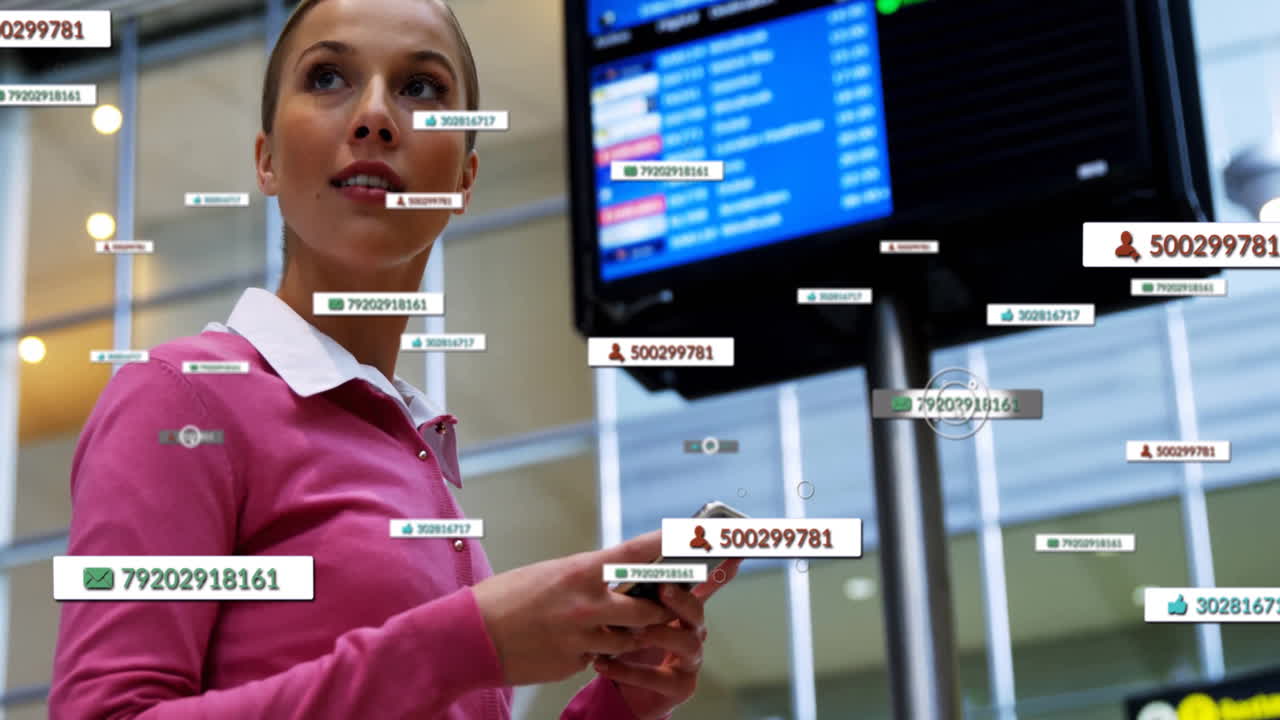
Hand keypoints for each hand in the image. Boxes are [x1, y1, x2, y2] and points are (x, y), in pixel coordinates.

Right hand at [471, 531, 676, 685]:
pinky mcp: (574, 664)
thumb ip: (585, 577)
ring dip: (631, 635)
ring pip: (630, 640)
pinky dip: (599, 653)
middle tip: (665, 605)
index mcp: (581, 573)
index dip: (666, 546)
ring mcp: (583, 638)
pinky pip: (600, 658)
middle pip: (648, 609)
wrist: (471, 636)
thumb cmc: (505, 598)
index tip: (686, 537)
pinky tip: (581, 645)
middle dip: (660, 610)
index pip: (636, 554)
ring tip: (618, 627)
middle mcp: (588, 605)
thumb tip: (611, 577)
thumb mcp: (549, 574)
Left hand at [594, 558, 742, 719]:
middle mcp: (693, 631)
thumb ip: (635, 585)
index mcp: (683, 608)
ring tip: (636, 631)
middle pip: (697, 611)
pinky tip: (604, 663)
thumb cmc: (629, 643)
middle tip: (664, 589)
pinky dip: (630, 669)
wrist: (622, 688)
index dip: (720, 570)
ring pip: (687, 643)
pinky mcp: (679, 686)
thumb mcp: (628, 609)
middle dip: (682, 599)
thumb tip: (627, 554)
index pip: (705, 584)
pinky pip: (659, 677)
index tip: (731, 552)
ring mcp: (690, 659)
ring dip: (662, 634)